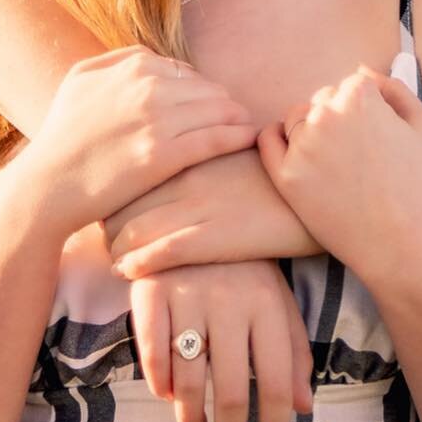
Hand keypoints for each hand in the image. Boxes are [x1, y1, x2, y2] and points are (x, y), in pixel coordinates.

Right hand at [8, 48, 257, 239]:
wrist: (48, 185)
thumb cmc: (62, 135)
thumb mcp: (79, 79)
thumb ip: (116, 60)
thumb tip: (152, 59)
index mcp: (132, 66)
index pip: (184, 71)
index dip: (198, 90)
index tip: (207, 105)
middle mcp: (147, 87)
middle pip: (207, 88)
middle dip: (222, 102)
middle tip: (236, 116)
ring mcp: (156, 120)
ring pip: (218, 110)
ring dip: (237, 116)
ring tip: (247, 126)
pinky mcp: (164, 155)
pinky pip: (216, 138)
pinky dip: (237, 136)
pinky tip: (248, 138)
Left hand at [106, 151, 318, 278]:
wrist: (321, 196)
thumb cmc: (281, 174)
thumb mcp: (238, 150)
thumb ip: (206, 150)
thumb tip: (181, 154)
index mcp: (193, 150)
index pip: (132, 166)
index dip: (113, 189)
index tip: (107, 204)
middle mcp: (188, 175)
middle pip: (124, 196)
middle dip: (106, 220)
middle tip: (100, 236)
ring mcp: (198, 207)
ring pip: (132, 228)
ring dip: (114, 247)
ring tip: (112, 258)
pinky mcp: (212, 238)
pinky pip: (158, 252)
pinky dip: (136, 263)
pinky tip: (127, 271)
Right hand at [130, 263, 314, 421]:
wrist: (192, 210)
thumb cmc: (243, 266)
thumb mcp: (276, 299)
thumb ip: (293, 352)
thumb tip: (303, 408)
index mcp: (267, 303)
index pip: (277, 380)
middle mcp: (229, 300)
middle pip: (232, 388)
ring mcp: (187, 294)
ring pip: (188, 379)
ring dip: (191, 415)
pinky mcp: (150, 290)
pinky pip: (152, 353)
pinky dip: (159, 383)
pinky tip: (167, 394)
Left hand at [257, 67, 421, 289]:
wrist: (407, 248)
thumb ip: (394, 89)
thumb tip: (362, 70)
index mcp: (361, 96)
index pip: (352, 85)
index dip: (366, 110)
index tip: (377, 137)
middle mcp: (327, 114)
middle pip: (323, 100)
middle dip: (338, 119)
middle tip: (358, 156)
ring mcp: (303, 145)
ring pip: (297, 119)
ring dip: (311, 131)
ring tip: (338, 164)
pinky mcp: (286, 177)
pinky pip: (269, 141)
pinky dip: (277, 139)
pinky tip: (295, 154)